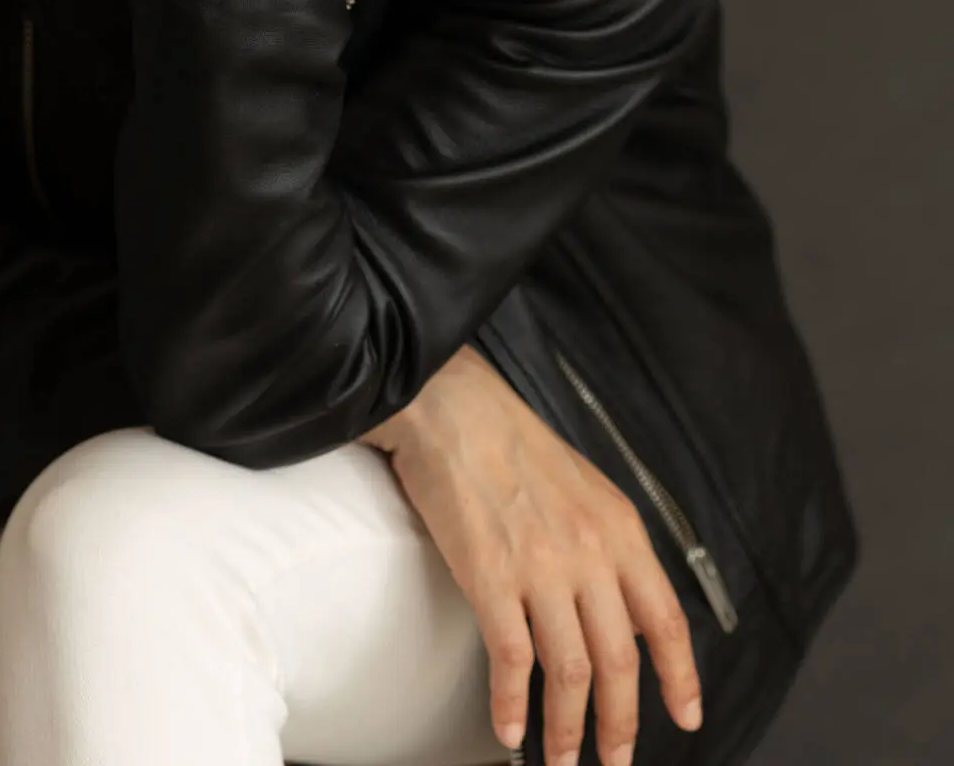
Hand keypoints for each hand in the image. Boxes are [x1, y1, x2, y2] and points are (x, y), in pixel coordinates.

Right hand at [378, 346, 703, 765]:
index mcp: (619, 529)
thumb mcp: (584, 485)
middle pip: (620, 661)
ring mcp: (540, 567)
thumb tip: (622, 607)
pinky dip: (512, 703)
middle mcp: (589, 552)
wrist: (452, 407)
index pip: (665, 619)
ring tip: (561, 760)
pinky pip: (512, 659)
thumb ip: (608, 545)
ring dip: (568, 729)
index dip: (680, 678)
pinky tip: (508, 728)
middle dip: (620, 725)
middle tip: (614, 761)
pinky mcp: (490, 576)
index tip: (686, 718)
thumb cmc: (509, 440)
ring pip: (571, 671)